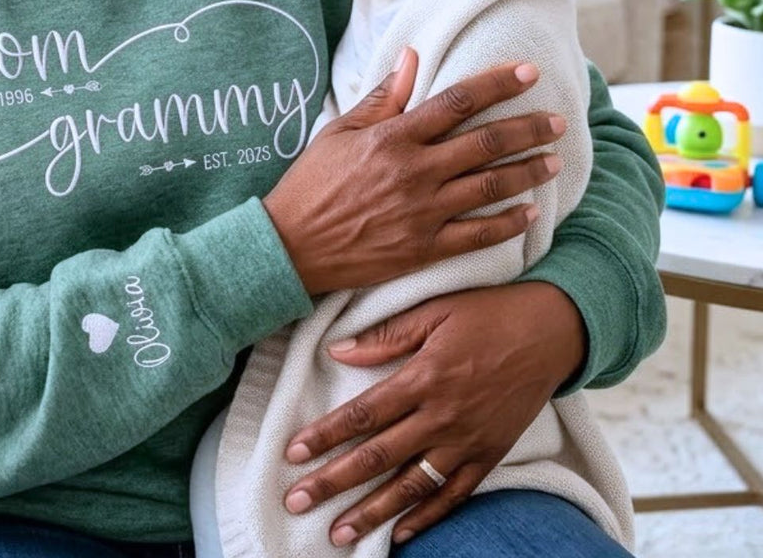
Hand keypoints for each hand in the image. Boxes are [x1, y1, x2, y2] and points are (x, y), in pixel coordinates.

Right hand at [262, 51, 565, 294]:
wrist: (290, 246)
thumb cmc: (311, 183)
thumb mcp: (339, 131)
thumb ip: (383, 97)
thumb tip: (413, 57)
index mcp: (393, 137)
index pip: (457, 101)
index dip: (497, 84)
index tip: (528, 72)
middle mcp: (414, 172)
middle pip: (486, 143)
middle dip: (528, 127)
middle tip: (557, 120)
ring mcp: (422, 213)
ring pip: (490, 187)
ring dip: (527, 171)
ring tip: (553, 160)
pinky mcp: (424, 249)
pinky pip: (478, 235)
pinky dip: (508, 223)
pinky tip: (530, 213)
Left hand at [281, 282, 585, 546]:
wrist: (551, 332)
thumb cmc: (487, 313)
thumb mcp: (433, 310)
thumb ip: (385, 335)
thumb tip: (337, 350)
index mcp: (425, 376)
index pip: (364, 413)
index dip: (326, 434)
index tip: (293, 452)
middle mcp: (444, 416)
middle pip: (379, 457)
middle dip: (334, 481)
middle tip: (298, 500)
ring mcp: (468, 441)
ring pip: (413, 486)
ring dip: (373, 512)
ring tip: (339, 534)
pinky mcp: (490, 455)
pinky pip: (454, 496)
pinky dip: (426, 517)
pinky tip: (399, 534)